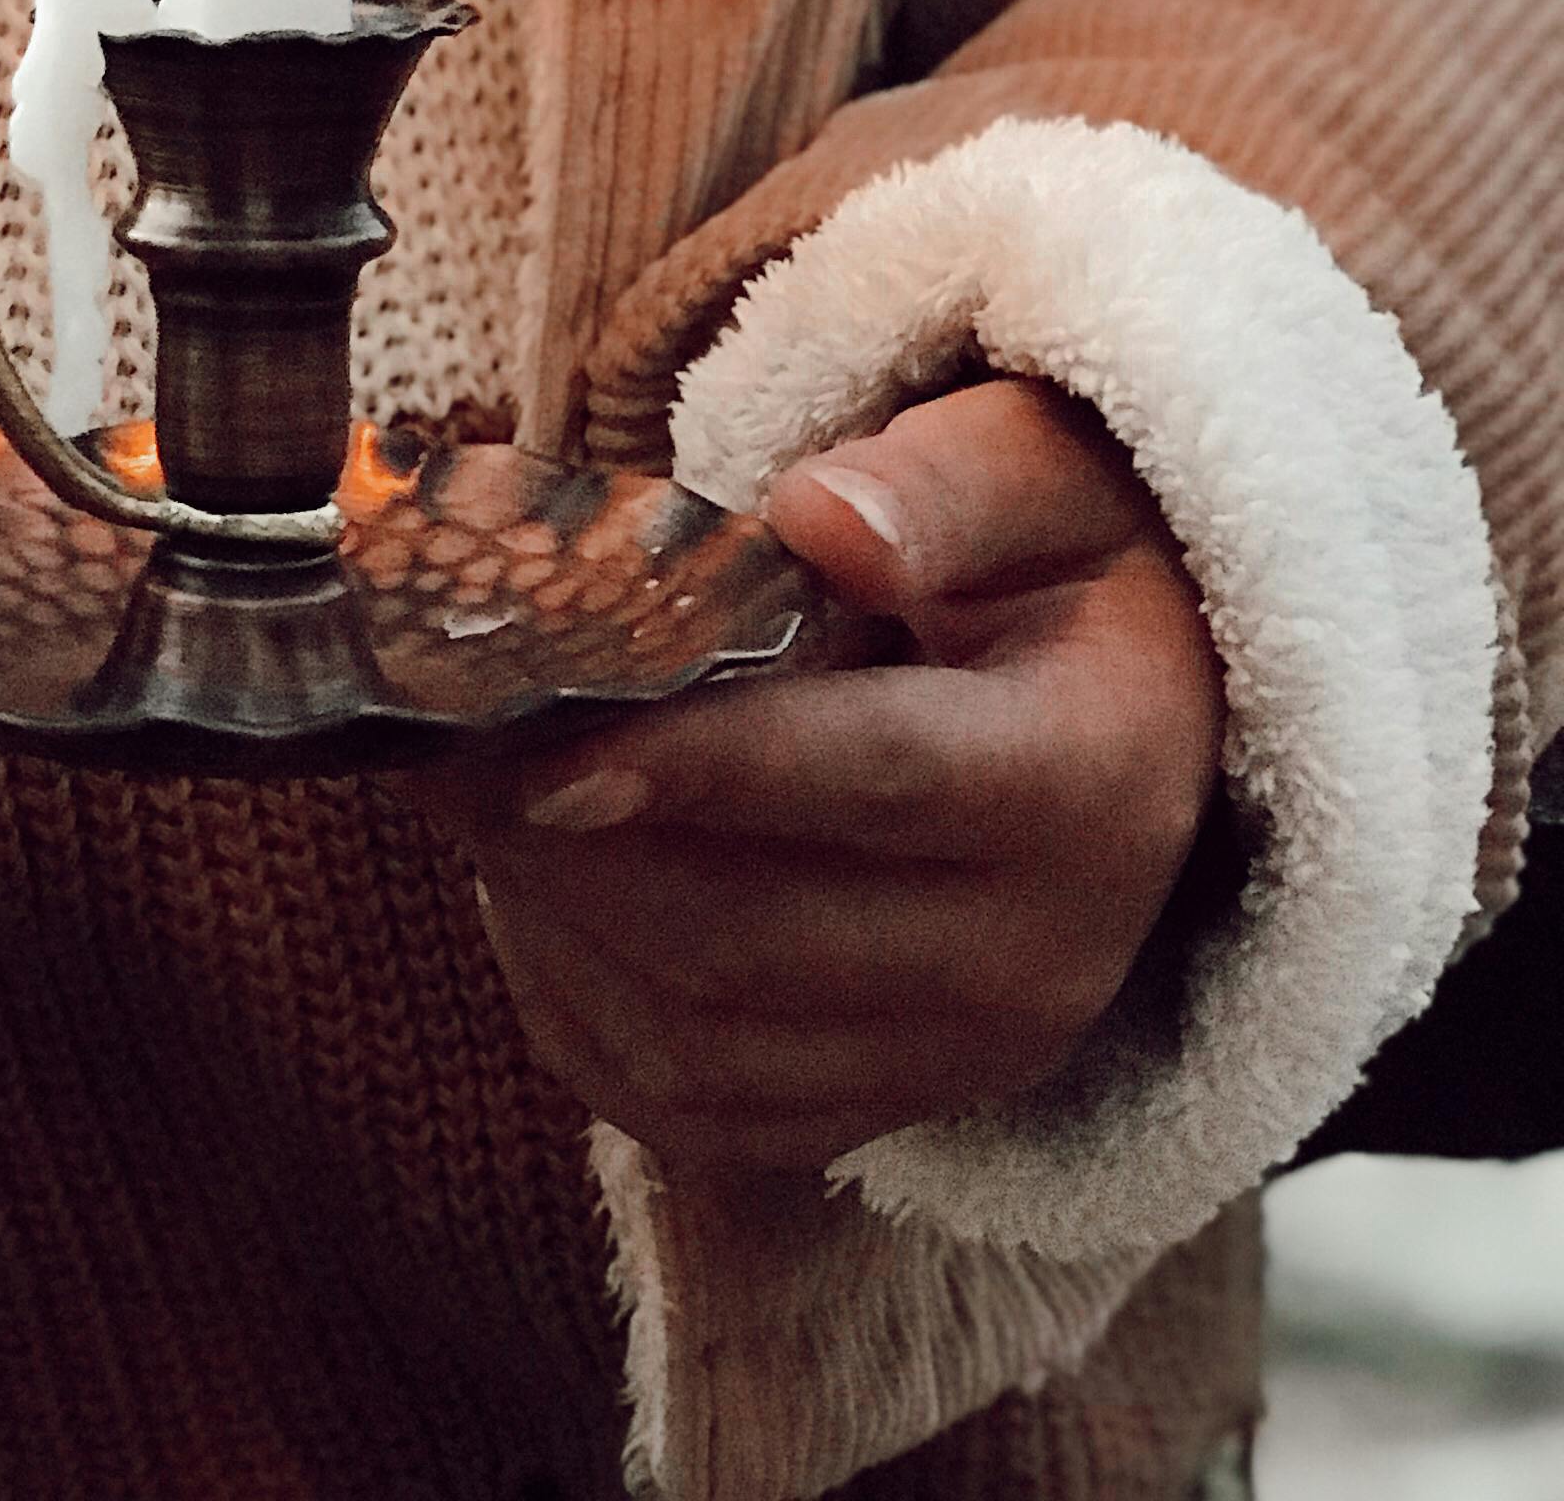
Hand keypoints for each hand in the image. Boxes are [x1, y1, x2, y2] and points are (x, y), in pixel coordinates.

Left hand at [432, 378, 1225, 1170]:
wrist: (1141, 710)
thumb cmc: (1057, 562)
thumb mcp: (1039, 470)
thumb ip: (941, 484)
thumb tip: (817, 520)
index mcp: (1087, 778)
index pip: (870, 781)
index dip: (696, 768)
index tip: (543, 746)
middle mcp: (1039, 955)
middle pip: (750, 936)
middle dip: (564, 843)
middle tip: (439, 742)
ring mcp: (964, 1057)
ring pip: (701, 1041)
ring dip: (551, 926)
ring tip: (466, 798)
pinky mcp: (892, 1110)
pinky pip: (696, 1110)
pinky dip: (579, 1016)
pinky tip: (529, 893)